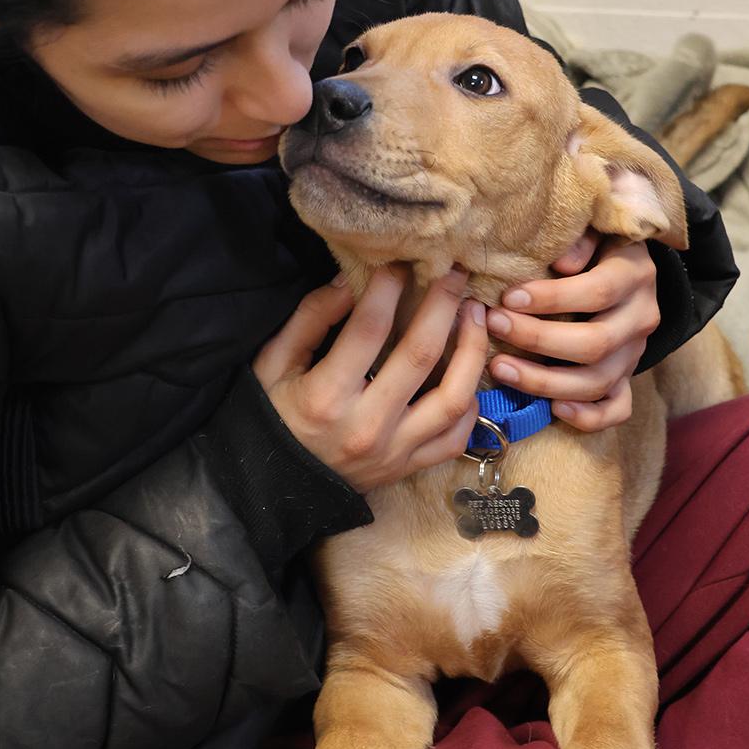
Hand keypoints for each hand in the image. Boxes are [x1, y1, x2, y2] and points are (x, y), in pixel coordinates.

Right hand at [252, 266, 487, 491]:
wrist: (275, 487)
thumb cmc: (272, 416)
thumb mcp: (274, 363)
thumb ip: (312, 319)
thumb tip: (352, 280)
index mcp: (326, 397)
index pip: (368, 330)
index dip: (388, 288)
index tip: (402, 261)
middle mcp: (366, 426)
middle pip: (421, 356)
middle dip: (444, 305)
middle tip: (456, 273)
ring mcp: (394, 451)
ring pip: (453, 398)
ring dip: (472, 351)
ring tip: (476, 316)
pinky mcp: (408, 468)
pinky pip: (456, 437)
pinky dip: (470, 405)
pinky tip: (469, 375)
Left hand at [485, 234, 658, 432]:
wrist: (623, 267)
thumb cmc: (593, 242)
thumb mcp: (592, 226)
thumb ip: (579, 238)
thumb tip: (562, 262)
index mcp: (634, 275)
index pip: (597, 292)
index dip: (552, 298)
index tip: (507, 297)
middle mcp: (641, 318)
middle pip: (595, 343)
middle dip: (538, 339)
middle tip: (495, 326)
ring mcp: (635, 354)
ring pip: (598, 381)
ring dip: (546, 381)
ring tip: (499, 368)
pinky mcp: (627, 379)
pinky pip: (617, 409)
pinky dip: (589, 416)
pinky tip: (554, 410)